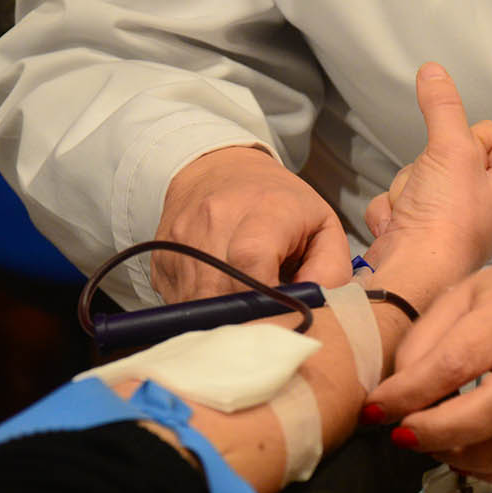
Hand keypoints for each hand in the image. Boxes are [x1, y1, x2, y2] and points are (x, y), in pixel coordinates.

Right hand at [153, 146, 351, 300]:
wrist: (216, 171)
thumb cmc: (279, 204)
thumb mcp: (322, 225)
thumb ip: (331, 269)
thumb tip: (318, 309)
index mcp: (264, 208)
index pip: (252, 259)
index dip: (268, 298)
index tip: (283, 315)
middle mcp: (214, 220)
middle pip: (225, 291)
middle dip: (250, 317)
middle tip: (268, 321)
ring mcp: (181, 243)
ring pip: (200, 304)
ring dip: (225, 319)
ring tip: (246, 307)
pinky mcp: (161, 263)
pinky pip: (181, 304)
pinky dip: (203, 311)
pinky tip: (221, 297)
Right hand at [363, 63, 491, 291]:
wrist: (410, 272)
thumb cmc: (446, 224)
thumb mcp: (451, 148)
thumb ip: (442, 106)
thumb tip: (434, 71)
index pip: (491, 136)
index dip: (466, 139)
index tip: (459, 161)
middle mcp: (486, 210)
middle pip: (447, 153)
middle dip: (428, 168)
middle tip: (434, 190)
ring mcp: (449, 223)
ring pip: (418, 175)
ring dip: (407, 189)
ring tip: (416, 212)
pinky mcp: (419, 233)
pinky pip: (399, 200)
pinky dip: (392, 210)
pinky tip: (400, 226)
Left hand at [365, 246, 491, 484]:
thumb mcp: (468, 293)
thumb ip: (427, 337)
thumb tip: (394, 393)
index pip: (456, 362)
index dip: (409, 394)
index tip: (375, 410)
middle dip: (439, 433)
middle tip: (404, 436)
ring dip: (466, 458)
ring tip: (437, 445)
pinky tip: (473, 459)